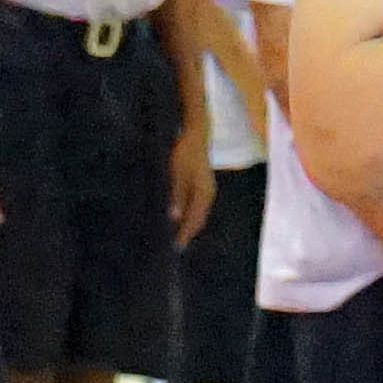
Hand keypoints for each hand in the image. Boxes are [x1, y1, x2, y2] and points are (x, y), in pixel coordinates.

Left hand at [165, 124, 212, 246]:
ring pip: (200, 214)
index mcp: (203, 193)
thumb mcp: (177, 174)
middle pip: (199, 219)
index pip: (194, 219)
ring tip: (180, 236)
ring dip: (190, 225)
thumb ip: (177, 196)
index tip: (177, 247)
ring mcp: (207, 190)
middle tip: (177, 247)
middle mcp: (208, 194)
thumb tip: (174, 217)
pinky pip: (198, 206)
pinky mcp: (204, 187)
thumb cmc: (185, 153)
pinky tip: (183, 218)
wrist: (196, 136)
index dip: (185, 233)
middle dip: (189, 233)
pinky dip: (191, 215)